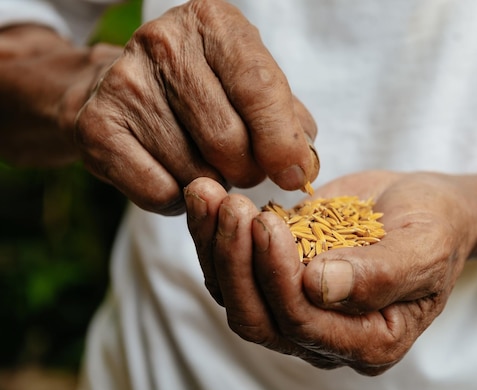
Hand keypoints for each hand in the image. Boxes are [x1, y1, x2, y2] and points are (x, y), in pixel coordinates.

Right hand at [75, 0, 317, 214]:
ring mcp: (124, 83)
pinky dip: (177, 199)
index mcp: (213, 23)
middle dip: (247, 170)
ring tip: (205, 166)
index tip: (293, 174)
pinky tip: (174, 176)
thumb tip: (300, 163)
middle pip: (226, 138)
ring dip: (212, 185)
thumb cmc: (203, 88)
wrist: (122, 87)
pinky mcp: (96, 126)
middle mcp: (164, 43)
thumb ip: (286, 119)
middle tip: (244, 169)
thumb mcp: (250, 84)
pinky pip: (158, 191)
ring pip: (194, 171)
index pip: (259, 88)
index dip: (281, 142)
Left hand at [184, 171, 476, 374]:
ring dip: (214, 245)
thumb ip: (379, 275)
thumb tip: (319, 285)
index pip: (304, 325)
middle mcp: (324, 335)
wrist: (423, 207)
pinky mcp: (276, 275)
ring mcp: (296, 307)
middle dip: (236, 263)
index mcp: (367, 342)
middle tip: (231, 207)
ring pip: (235, 294)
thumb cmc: (435, 228)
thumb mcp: (424, 247)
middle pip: (257, 319)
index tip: (267, 222)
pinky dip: (212, 233)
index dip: (278, 277)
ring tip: (207, 194)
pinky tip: (206, 197)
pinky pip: (232, 266)